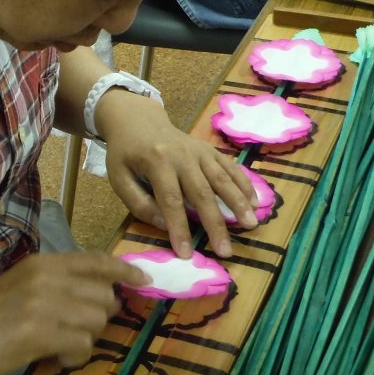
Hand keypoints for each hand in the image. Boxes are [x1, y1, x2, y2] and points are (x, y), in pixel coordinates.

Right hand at [0, 251, 148, 374]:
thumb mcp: (22, 289)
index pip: (97, 261)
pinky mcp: (36, 331)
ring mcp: (41, 302)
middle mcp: (45, 276)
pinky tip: (54, 358)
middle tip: (72, 334)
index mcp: (42, 263)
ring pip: (97, 321)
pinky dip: (75, 357)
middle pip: (104, 297)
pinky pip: (82, 344)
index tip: (144, 282)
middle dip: (98, 320)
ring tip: (59, 348)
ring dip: (85, 341)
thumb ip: (59, 286)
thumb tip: (106, 297)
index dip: (126, 272)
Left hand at [95, 91, 257, 258]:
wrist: (138, 120)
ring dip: (238, 203)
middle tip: (226, 251)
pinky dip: (244, 184)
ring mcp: (200, 151)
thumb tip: (165, 225)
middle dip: (215, 225)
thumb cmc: (126, 154)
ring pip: (222, 179)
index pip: (171, 200)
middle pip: (203, 193)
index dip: (180, 229)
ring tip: (251, 224)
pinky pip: (230, 167)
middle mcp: (183, 155)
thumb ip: (139, 203)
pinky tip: (255, 202)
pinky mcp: (210, 150)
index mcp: (157, 161)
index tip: (186, 254)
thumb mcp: (118, 178)